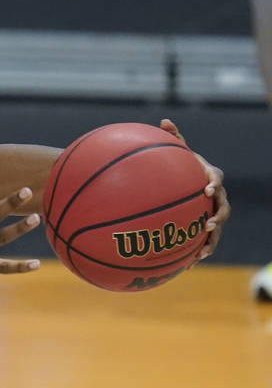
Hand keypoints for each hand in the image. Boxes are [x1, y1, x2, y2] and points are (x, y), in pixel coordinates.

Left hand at [158, 118, 227, 261]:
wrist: (189, 183)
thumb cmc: (182, 166)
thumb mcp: (178, 151)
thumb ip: (173, 138)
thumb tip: (164, 120)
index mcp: (209, 177)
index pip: (215, 178)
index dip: (213, 183)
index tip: (207, 189)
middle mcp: (216, 197)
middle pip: (223, 208)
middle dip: (218, 217)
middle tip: (208, 224)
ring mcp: (213, 213)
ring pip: (217, 230)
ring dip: (211, 242)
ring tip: (201, 253)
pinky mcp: (205, 229)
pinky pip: (205, 244)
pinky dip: (198, 254)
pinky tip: (187, 267)